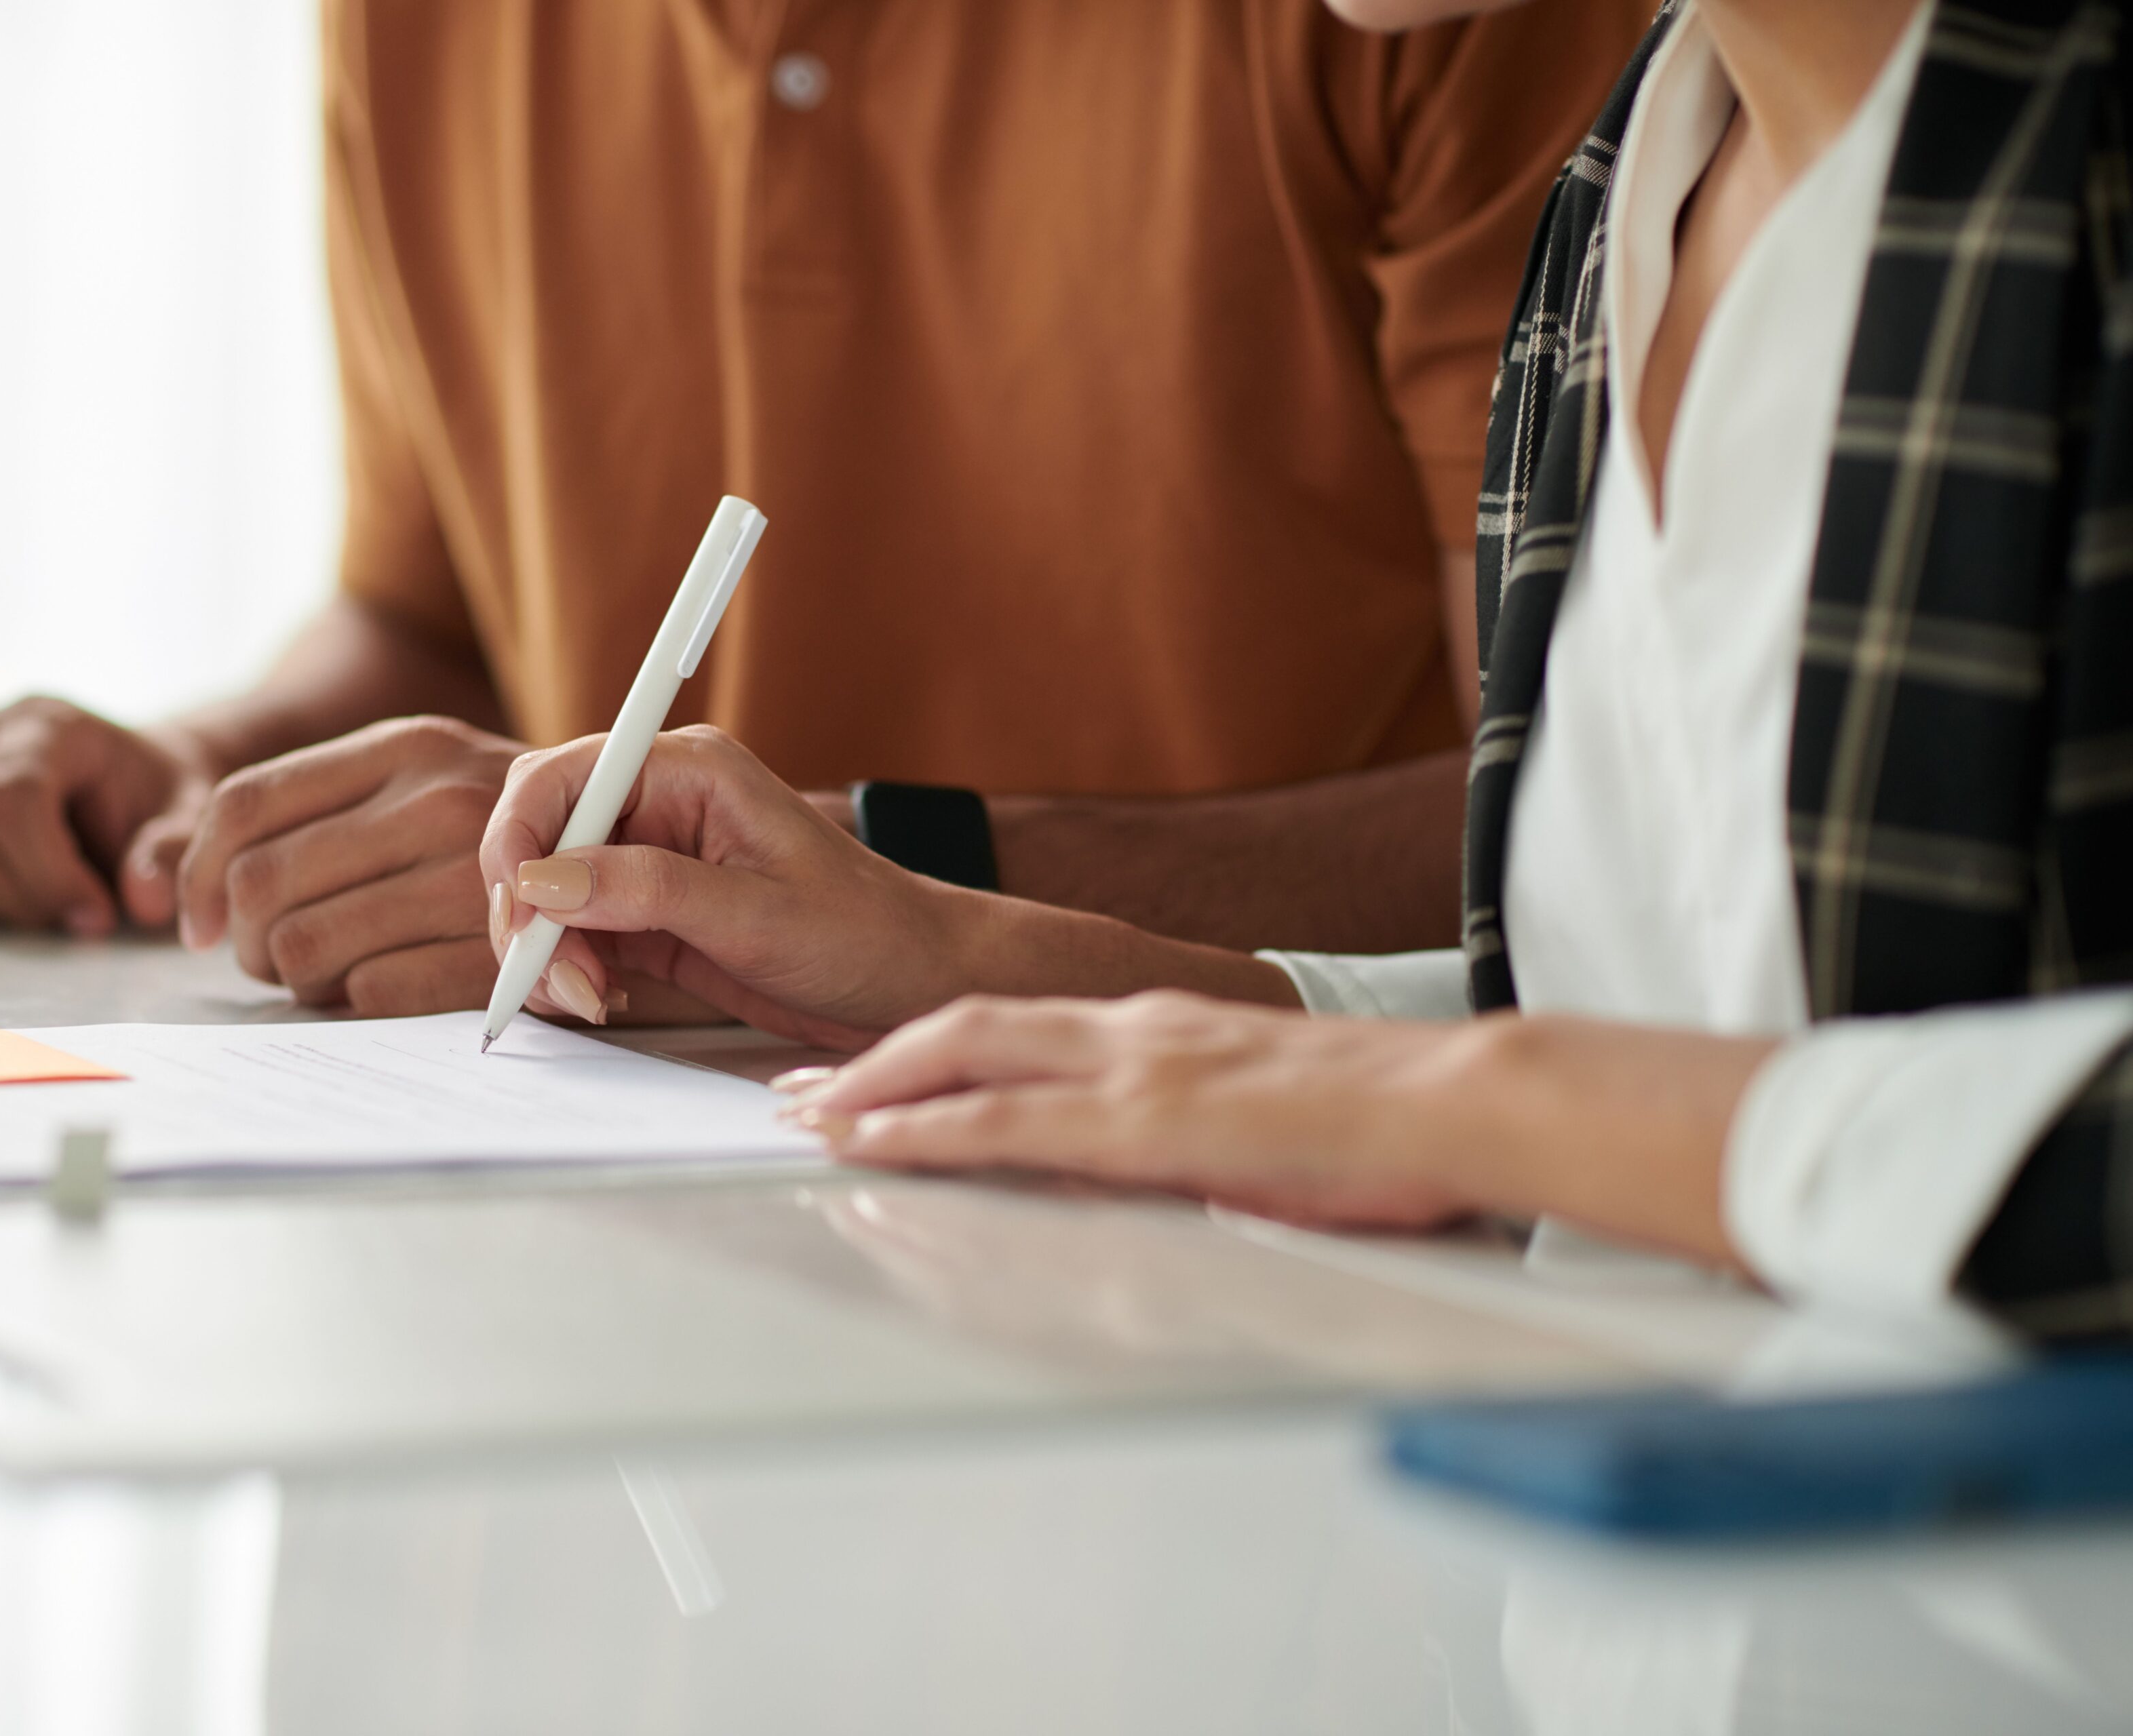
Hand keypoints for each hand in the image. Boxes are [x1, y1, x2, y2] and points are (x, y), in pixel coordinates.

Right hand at [0, 697, 213, 933]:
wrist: (113, 778)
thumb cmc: (148, 797)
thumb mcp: (188, 815)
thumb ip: (174, 849)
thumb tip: (143, 901)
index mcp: (42, 723)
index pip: (10, 798)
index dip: (48, 874)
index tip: (97, 918)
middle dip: (19, 899)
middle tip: (73, 923)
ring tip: (40, 910)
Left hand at [176, 715, 526, 1014]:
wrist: (670, 859)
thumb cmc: (523, 838)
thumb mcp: (429, 787)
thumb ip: (321, 811)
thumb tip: (153, 871)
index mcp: (408, 744)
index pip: (246, 803)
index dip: (194, 874)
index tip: (197, 924)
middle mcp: (439, 795)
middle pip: (261, 885)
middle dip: (247, 943)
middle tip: (271, 962)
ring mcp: (472, 871)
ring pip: (304, 948)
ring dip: (300, 982)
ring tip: (329, 979)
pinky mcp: (498, 946)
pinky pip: (373, 990)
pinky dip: (359, 1003)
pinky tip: (380, 993)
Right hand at [481, 725, 997, 1049]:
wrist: (911, 980)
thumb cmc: (862, 932)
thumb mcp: (756, 914)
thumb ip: (648, 891)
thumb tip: (544, 881)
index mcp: (687, 771)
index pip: (563, 777)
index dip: (520, 837)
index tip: (520, 906)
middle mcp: (659, 806)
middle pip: (540, 838)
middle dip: (531, 909)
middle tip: (554, 977)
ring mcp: (649, 862)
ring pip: (550, 895)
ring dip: (549, 950)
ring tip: (590, 998)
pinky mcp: (650, 915)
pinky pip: (577, 933)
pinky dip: (570, 969)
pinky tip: (603, 998)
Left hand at [781, 995, 1774, 1263]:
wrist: (1454, 1102)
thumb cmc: (1382, 1123)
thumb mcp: (1261, 1120)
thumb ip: (1197, 1131)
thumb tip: (1164, 1165)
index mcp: (1162, 1030)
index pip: (1022, 1026)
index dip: (936, 1045)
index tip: (875, 1069)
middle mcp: (1132, 1029)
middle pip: (969, 1024)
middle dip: (876, 1056)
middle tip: (803, 1087)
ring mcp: (1134, 1067)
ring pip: (968, 1058)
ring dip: (878, 1086)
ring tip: (808, 1114)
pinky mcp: (1143, 1117)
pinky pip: (1006, 1121)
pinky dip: (928, 1129)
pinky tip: (878, 1145)